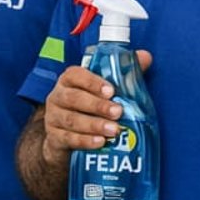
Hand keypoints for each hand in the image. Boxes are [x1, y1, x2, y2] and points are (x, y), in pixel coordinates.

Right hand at [41, 51, 152, 166]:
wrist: (67, 137)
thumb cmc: (90, 107)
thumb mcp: (104, 90)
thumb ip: (123, 73)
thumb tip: (145, 57)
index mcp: (69, 80)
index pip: (75, 75)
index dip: (92, 82)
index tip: (111, 91)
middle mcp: (58, 97)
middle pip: (73, 98)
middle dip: (97, 105)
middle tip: (118, 112)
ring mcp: (53, 118)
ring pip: (71, 120)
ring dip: (94, 125)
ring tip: (114, 131)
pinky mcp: (54, 138)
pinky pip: (68, 139)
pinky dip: (85, 141)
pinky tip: (100, 143)